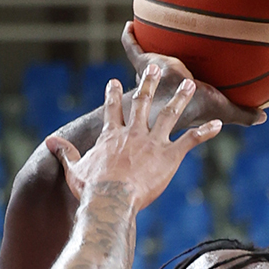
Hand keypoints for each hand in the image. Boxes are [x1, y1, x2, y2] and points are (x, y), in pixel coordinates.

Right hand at [45, 66, 220, 210]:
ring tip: (189, 84)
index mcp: (112, 135)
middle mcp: (134, 133)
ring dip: (180, 99)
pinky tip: (218, 124)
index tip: (113, 81)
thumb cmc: (91, 189)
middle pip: (142, 102)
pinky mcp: (170, 156)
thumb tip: (49, 141)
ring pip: (169, 114)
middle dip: (149, 83)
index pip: (112, 109)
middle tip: (156, 68)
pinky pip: (191, 140)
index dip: (112, 95)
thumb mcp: (74, 169)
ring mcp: (153, 142)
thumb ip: (65, 152)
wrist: (111, 200)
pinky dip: (205, 132)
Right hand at [122, 21, 265, 127]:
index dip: (183, 87)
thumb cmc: (196, 108)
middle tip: (161, 57)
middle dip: (157, 72)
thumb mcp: (224, 109)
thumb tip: (264, 116)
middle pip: (159, 78)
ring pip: (143, 60)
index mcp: (181, 97)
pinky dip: (130, 36)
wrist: (171, 104)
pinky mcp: (144, 63)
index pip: (182, 91)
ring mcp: (151, 74)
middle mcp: (164, 85)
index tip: (186, 80)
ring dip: (143, 48)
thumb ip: (243, 113)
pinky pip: (132, 47)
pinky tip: (130, 23)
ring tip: (141, 30)